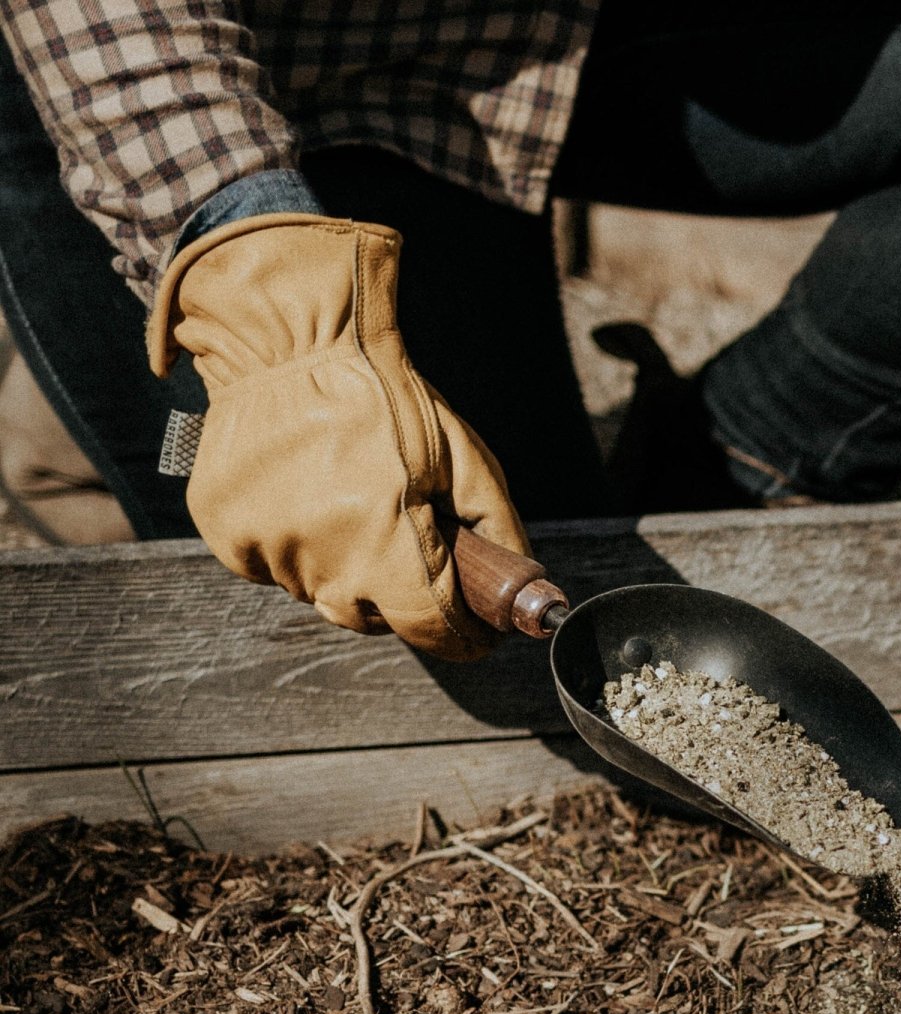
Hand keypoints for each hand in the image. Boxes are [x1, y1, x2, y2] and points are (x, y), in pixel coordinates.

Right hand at [147, 214, 528, 660]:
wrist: (291, 341)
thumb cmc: (386, 395)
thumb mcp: (463, 457)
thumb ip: (498, 530)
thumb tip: (525, 589)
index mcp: (388, 541)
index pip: (432, 630)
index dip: (463, 637)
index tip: (477, 632)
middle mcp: (324, 558)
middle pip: (372, 619)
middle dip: (399, 599)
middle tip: (407, 545)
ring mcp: (269, 547)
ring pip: (320, 594)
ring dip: (344, 569)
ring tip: (350, 502)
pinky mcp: (227, 534)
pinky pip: (273, 567)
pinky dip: (297, 548)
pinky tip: (306, 497)